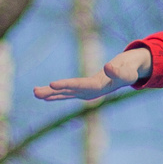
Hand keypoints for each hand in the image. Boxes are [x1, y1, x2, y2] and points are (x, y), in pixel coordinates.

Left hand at [34, 46, 150, 101]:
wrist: (127, 74)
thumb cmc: (128, 71)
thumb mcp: (127, 71)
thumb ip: (118, 71)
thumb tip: (108, 67)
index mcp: (99, 87)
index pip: (80, 86)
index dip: (66, 85)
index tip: (52, 84)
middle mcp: (89, 93)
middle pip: (68, 93)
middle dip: (52, 92)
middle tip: (35, 93)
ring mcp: (85, 93)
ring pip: (64, 94)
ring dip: (49, 94)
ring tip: (34, 92)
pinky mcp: (83, 90)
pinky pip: (66, 93)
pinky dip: (55, 93)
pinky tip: (44, 95)